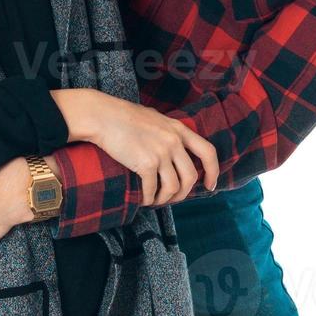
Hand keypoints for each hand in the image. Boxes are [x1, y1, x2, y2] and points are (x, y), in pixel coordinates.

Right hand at [74, 89, 218, 205]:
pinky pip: (153, 190)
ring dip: (165, 199)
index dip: (213, 171)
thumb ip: (169, 132)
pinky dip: (149, 199)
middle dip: (184, 193)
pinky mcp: (145, 164)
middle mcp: (173, 141)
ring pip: (174, 187)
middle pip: (191, 176)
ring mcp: (161, 152)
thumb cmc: (124, 117)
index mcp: (178, 129)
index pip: (208, 152)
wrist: (102, 116)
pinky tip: (144, 199)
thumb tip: (176, 150)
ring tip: (156, 200)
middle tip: (174, 198)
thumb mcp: (156, 118)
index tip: (210, 185)